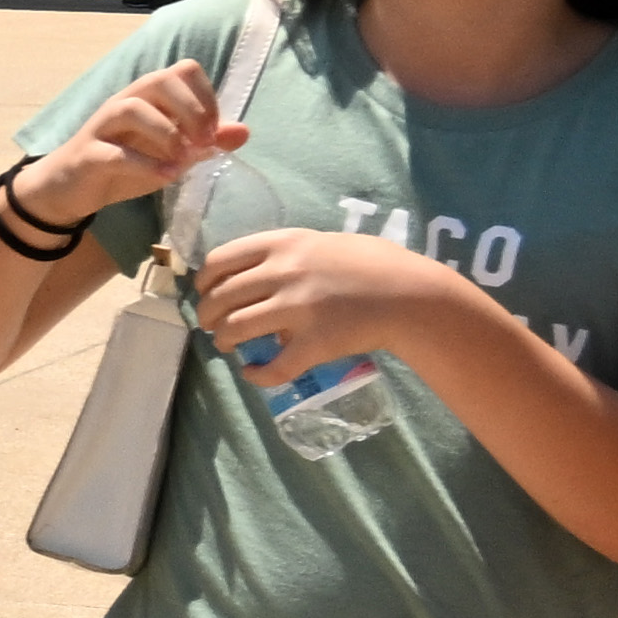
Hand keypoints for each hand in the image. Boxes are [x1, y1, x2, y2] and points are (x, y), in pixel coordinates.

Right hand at [27, 60, 240, 221]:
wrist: (71, 188)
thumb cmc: (125, 164)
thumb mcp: (173, 153)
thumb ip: (205, 142)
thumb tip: (243, 132)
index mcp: (149, 96)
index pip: (184, 70)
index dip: (207, 96)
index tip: (215, 131)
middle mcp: (125, 101)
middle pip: (160, 80)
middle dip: (192, 111)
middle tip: (203, 143)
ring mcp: (103, 125)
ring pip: (134, 108)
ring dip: (167, 134)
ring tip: (183, 161)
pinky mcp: (88, 153)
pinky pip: (115, 152)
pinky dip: (145, 164)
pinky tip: (166, 176)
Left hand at [185, 223, 464, 380]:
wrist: (414, 294)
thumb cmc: (375, 264)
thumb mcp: (325, 243)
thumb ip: (288, 254)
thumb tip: (254, 272)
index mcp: (283, 244)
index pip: (220, 260)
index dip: (204, 281)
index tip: (204, 292)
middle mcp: (283, 273)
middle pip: (220, 298)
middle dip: (207, 315)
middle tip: (211, 325)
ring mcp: (298, 309)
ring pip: (235, 329)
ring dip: (223, 340)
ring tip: (227, 345)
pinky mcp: (315, 343)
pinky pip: (273, 367)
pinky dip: (256, 374)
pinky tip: (253, 372)